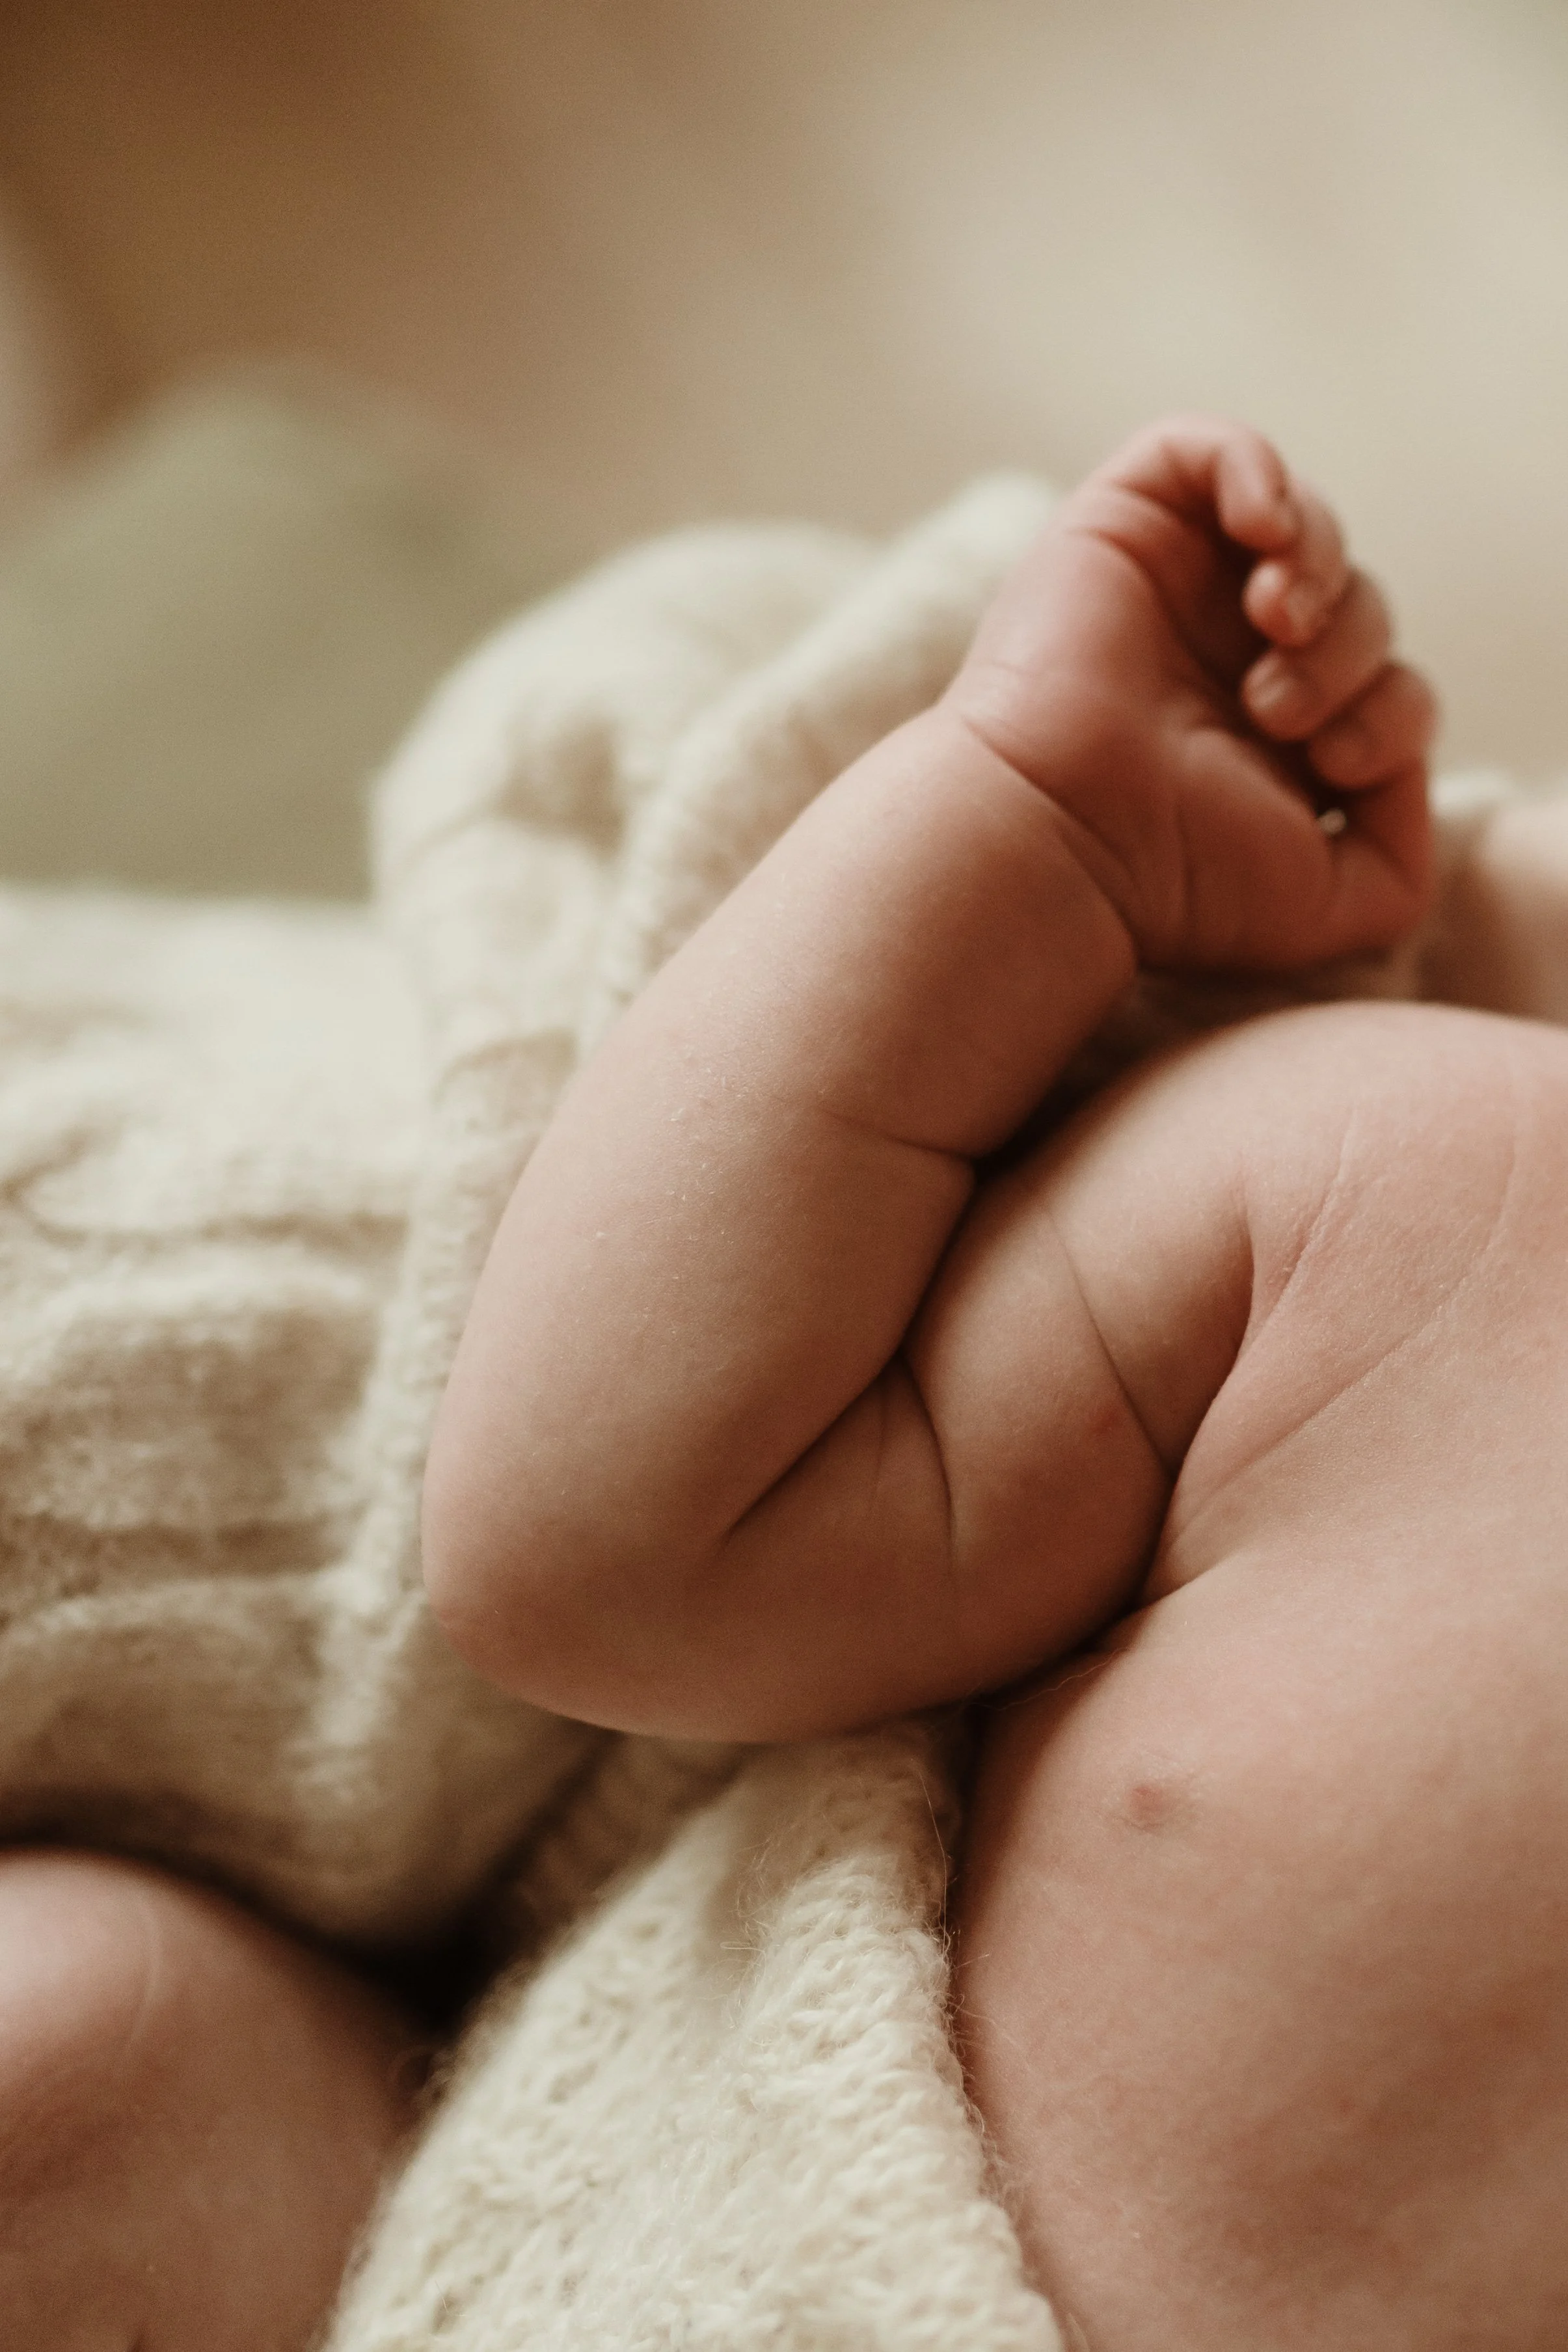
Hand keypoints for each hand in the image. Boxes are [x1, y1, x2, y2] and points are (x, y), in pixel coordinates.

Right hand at [948, 415, 1436, 968]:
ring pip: (1305, 529)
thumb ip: (1402, 851)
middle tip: (1279, 711)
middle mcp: (1221, 658)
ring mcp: (1172, 590)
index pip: (1387, 683)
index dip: (1393, 711)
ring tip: (1276, 625)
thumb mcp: (1336, 899)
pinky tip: (1262, 531)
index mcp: (1271, 736)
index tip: (1333, 764)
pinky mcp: (1119, 527)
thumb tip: (1402, 771)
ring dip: (1319, 573)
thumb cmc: (1176, 880)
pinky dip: (1257, 471)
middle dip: (1349, 652)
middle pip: (1358, 605)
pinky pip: (1209, 448)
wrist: (1064, 838)